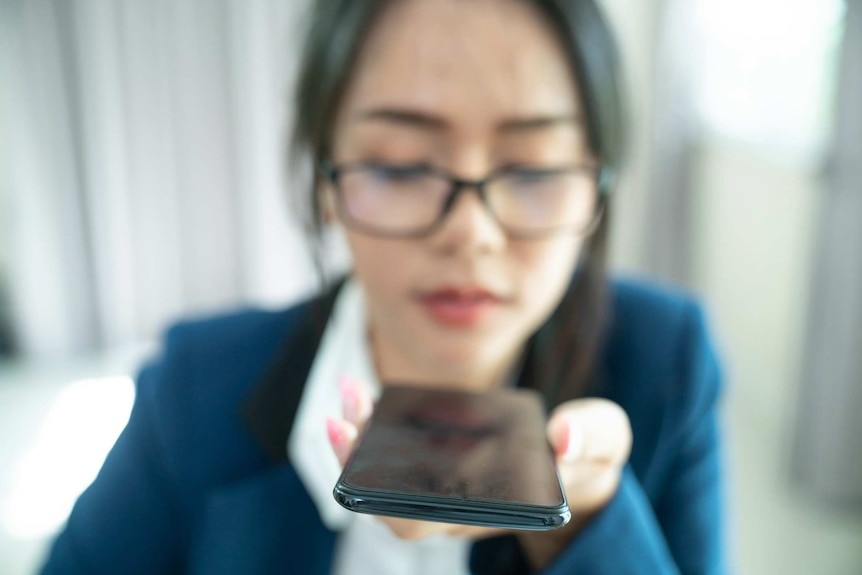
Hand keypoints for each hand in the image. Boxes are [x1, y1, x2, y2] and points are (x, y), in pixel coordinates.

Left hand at [326, 377, 631, 563]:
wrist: (581, 466)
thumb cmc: (589, 457)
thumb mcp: (605, 441)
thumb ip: (592, 437)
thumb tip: (562, 434)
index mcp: (493, 510)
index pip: (425, 520)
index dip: (386, 500)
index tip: (367, 456)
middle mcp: (461, 508)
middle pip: (390, 503)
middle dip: (357, 462)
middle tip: (341, 416)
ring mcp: (448, 487)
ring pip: (386, 479)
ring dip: (360, 440)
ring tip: (349, 393)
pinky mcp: (442, 462)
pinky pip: (396, 454)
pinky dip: (375, 426)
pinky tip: (364, 392)